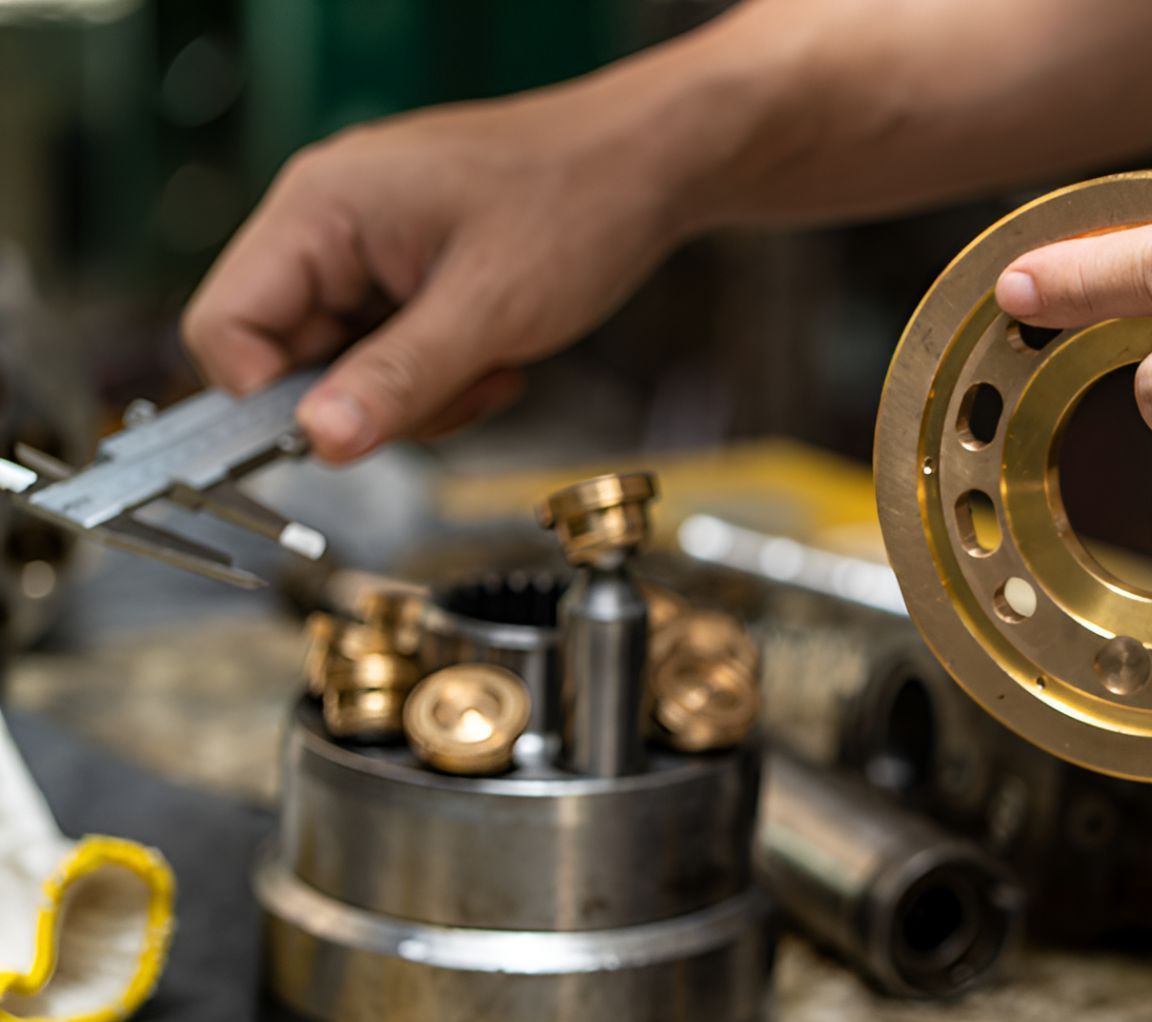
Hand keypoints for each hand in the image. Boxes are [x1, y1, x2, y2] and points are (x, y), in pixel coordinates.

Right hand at [183, 83, 687, 460]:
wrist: (648, 169)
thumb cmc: (576, 202)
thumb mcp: (487, 311)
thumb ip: (398, 381)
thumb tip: (319, 442)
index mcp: (318, 211)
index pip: (223, 329)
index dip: (266, 401)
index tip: (337, 437)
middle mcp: (325, 225)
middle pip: (284, 361)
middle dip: (369, 400)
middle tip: (452, 390)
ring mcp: (364, 251)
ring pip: (343, 372)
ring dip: (416, 394)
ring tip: (488, 364)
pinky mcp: (402, 276)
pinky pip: (388, 357)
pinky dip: (439, 376)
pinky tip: (493, 356)